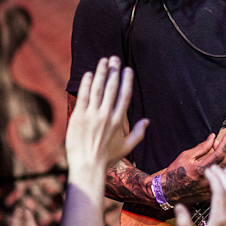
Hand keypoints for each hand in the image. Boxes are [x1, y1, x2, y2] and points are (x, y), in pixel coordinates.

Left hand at [66, 56, 146, 174]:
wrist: (87, 166)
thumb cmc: (107, 158)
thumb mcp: (127, 147)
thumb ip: (138, 133)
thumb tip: (147, 121)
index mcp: (119, 121)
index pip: (124, 95)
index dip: (126, 81)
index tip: (127, 69)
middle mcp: (107, 115)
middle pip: (111, 88)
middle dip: (113, 71)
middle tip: (114, 59)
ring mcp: (92, 115)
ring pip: (97, 88)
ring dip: (100, 72)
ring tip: (103, 61)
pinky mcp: (78, 117)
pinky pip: (83, 96)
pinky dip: (86, 84)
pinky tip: (89, 74)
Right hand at [157, 131, 225, 203]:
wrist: (168, 190)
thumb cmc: (175, 172)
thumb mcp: (186, 156)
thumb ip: (201, 147)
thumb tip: (212, 138)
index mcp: (200, 169)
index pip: (219, 154)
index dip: (225, 142)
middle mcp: (207, 179)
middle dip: (223, 151)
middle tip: (215, 146)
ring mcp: (209, 188)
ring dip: (222, 161)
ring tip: (212, 158)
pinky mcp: (210, 194)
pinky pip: (222, 181)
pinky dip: (220, 172)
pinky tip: (213, 169)